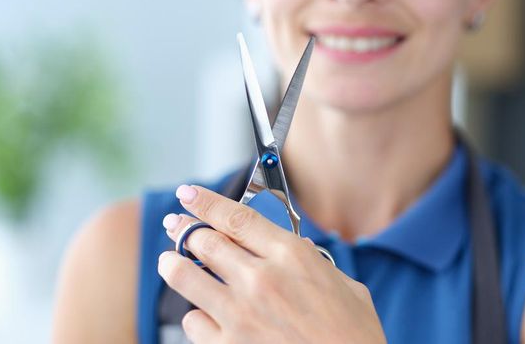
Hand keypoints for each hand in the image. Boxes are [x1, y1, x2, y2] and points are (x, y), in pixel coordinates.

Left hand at [158, 185, 386, 343]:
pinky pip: (193, 322)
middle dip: (184, 229)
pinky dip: (196, 316)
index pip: (235, 217)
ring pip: (185, 276)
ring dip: (173, 264)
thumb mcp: (346, 287)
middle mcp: (262, 279)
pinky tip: (203, 314)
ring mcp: (241, 314)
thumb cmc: (355, 336)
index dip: (204, 202)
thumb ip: (314, 264)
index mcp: (292, 256)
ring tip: (169, 261)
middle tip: (174, 225)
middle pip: (204, 240)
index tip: (188, 194)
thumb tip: (297, 249)